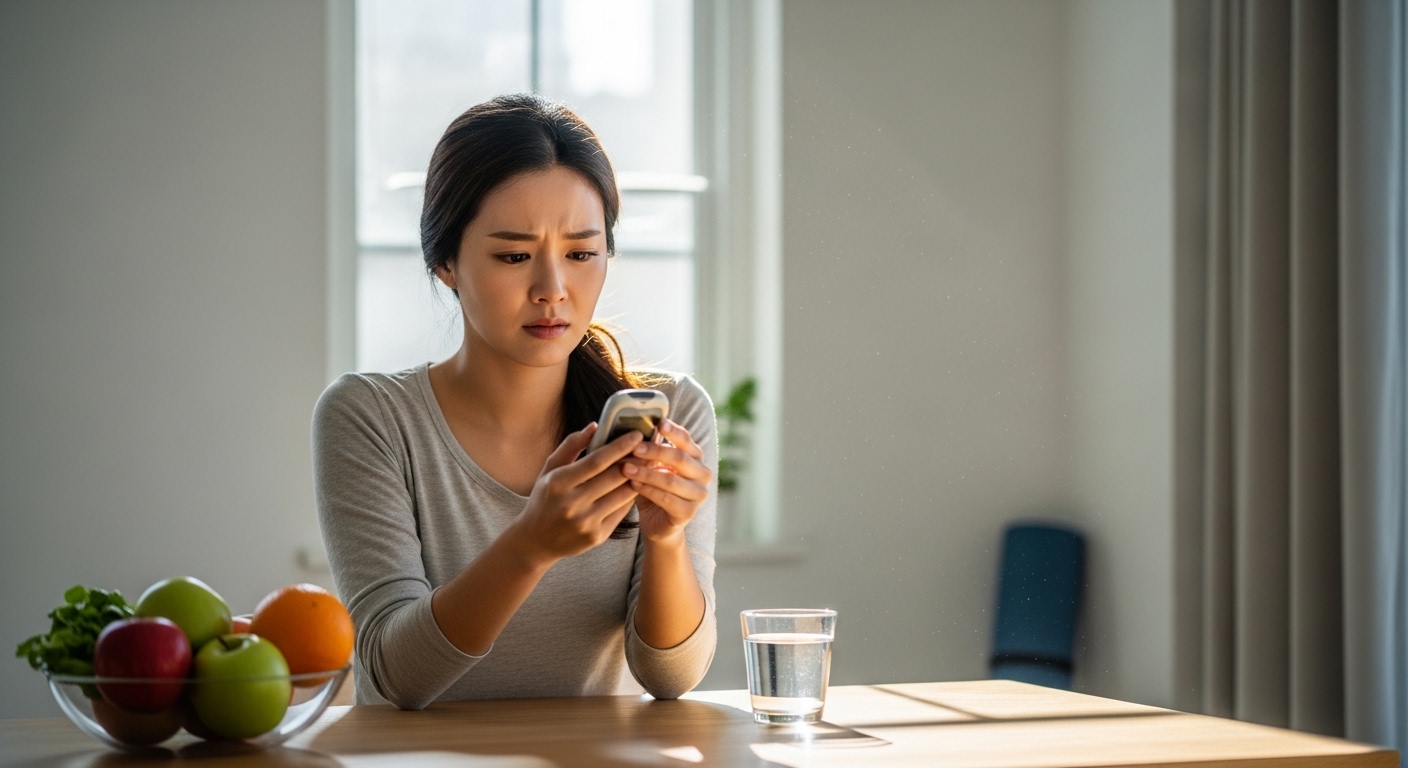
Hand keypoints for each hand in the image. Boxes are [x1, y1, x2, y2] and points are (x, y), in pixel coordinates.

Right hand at [504, 424, 642, 565]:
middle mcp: (572, 504)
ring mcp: (586, 522)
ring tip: (646, 464)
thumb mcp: (550, 469)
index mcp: (558, 483)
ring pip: (622, 495)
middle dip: (634, 460)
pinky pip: (622, 512)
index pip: (597, 461)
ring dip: (637, 478)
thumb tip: (595, 426)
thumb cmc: (545, 498)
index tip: (636, 435)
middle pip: (614, 477)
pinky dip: (630, 497)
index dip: (620, 447)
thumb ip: (571, 446)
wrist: (536, 541)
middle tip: (647, 447)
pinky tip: (635, 485)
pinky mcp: (597, 537)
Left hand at [620, 418, 710, 543]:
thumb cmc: (654, 489)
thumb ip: (651, 451)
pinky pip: (666, 499)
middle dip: (655, 451)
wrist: (658, 524)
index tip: (658, 423)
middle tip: (634, 448)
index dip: (673, 431)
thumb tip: (635, 429)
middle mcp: (703, 474)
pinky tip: (633, 485)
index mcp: (696, 458)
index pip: (687, 440)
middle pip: (680, 458)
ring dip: (646, 473)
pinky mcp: (688, 513)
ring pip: (671, 480)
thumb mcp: (653, 467)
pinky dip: (648, 491)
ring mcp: (698, 495)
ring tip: (626, 468)